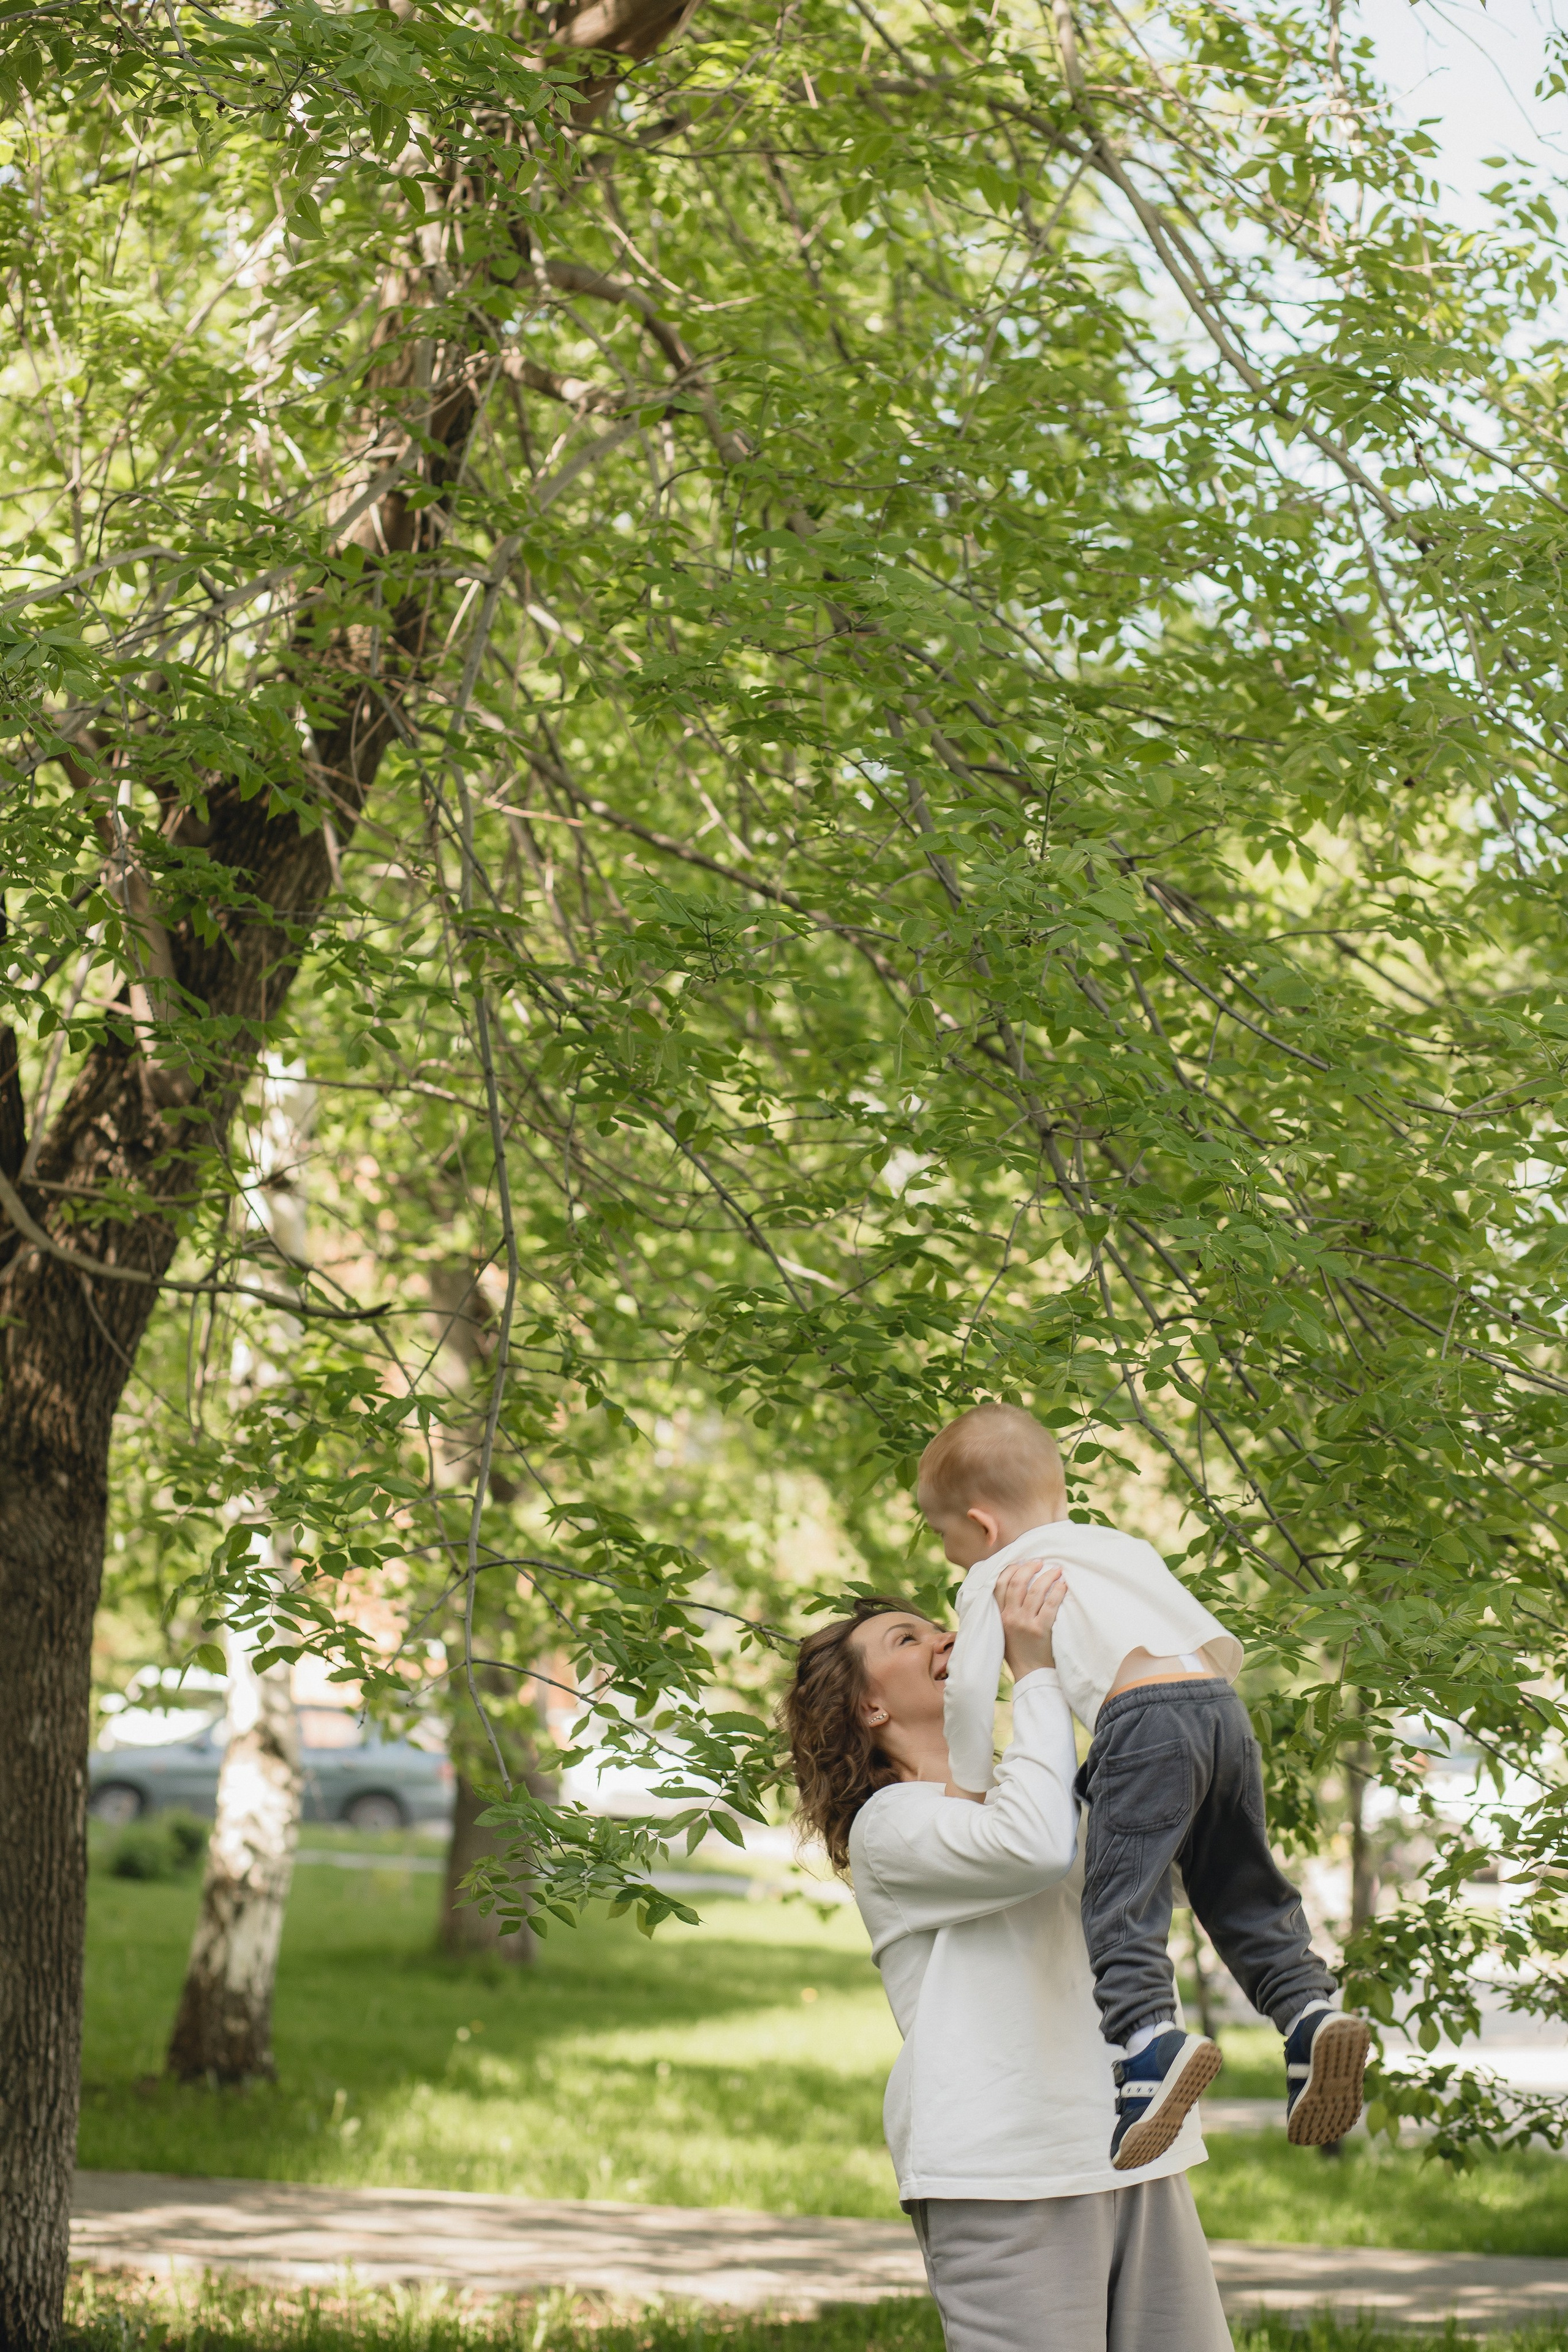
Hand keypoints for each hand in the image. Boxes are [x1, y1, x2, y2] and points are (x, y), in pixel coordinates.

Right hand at [996, 1558, 1065, 1679]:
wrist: (1030, 1674)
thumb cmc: (1018, 1651)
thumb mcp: (1003, 1629)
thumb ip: (1004, 1609)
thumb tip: (1014, 1584)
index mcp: (999, 1615)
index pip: (1000, 1584)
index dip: (1012, 1568)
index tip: (1024, 1562)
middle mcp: (1010, 1617)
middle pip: (1017, 1582)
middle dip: (1030, 1568)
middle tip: (1041, 1562)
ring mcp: (1025, 1623)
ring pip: (1035, 1591)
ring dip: (1047, 1576)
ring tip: (1056, 1570)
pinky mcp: (1040, 1630)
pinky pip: (1050, 1605)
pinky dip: (1058, 1592)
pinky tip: (1063, 1585)